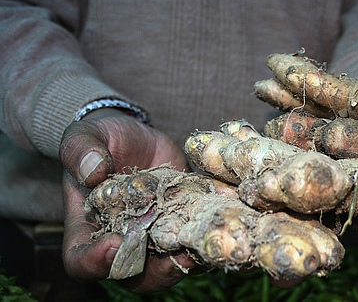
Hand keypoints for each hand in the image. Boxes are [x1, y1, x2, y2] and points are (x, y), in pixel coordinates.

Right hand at [59, 109, 195, 291]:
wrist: (136, 137)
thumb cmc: (101, 139)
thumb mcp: (84, 137)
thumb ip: (80, 151)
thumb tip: (92, 171)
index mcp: (87, 229)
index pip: (82, 260)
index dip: (96, 261)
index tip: (114, 243)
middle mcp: (122, 240)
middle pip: (135, 274)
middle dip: (158, 271)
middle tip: (178, 256)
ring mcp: (155, 235)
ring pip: (170, 263)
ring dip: (190, 259)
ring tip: (205, 243)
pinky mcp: (181, 222)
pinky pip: (194, 238)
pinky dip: (207, 233)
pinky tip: (222, 219)